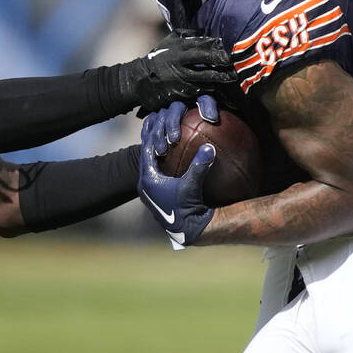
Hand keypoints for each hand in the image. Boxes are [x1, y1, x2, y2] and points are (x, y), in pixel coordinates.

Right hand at [120, 30, 238, 115]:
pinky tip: (217, 88)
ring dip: (219, 78)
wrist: (140, 80)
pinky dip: (209, 89)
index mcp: (178, 48)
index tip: (226, 48)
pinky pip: (199, 90)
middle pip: (205, 60)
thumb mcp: (167, 42)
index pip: (201, 45)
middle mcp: (180, 62)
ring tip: (231, 78)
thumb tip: (201, 32)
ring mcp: (180, 78)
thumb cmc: (156, 59)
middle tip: (232, 64)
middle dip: (220, 61)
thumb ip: (183, 35)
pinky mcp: (180, 92)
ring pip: (205, 77)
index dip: (215, 47)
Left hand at [138, 104, 216, 245]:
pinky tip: (166, 155)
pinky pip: (153, 172)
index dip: (153, 135)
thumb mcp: (192, 185)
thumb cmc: (187, 208)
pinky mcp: (154, 195)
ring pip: (147, 164)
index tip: (158, 122)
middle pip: (144, 155)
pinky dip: (158, 162)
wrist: (186, 230)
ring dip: (152, 151)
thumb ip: (199, 165)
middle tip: (155, 125)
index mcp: (148, 180)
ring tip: (158, 137)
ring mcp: (148, 191)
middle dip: (150, 140)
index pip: (147, 151)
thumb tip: (209, 147)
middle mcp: (144, 185)